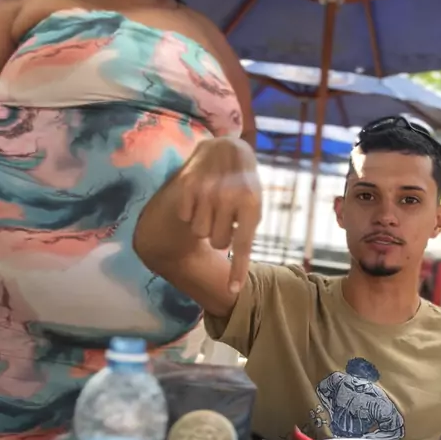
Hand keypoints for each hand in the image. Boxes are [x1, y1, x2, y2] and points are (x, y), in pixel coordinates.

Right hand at [177, 137, 261, 293]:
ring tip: (212, 205)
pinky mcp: (188, 185)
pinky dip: (191, 213)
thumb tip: (236, 264)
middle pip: (218, 243)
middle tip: (223, 216)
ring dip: (204, 224)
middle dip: (220, 235)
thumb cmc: (243, 184)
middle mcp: (230, 197)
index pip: (244, 244)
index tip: (233, 291)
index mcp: (252, 203)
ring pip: (200, 233)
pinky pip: (186, 218)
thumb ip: (247, 229)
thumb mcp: (254, 202)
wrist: (226, 148)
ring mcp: (207, 191)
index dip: (238, 270)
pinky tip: (199, 198)